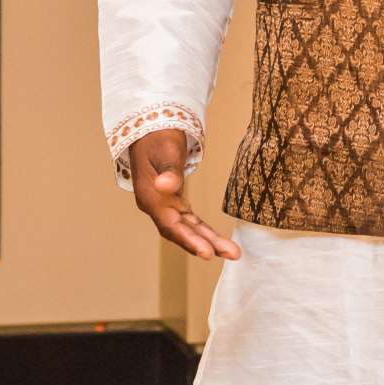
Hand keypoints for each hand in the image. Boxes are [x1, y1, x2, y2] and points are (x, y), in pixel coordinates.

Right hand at [129, 128, 240, 260]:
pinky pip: (190, 221)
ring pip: (188, 229)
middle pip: (182, 232)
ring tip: (232, 252)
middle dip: (207, 245)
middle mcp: (157, 207)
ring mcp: (165, 206)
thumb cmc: (157, 138)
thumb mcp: (164, 151)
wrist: (150, 130)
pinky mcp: (174, 203)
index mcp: (150, 198)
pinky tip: (217, 241)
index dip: (189, 240)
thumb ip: (168, 170)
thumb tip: (166, 186)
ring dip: (209, 241)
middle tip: (233, 254)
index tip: (208, 253)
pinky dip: (203, 231)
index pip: (170, 226)